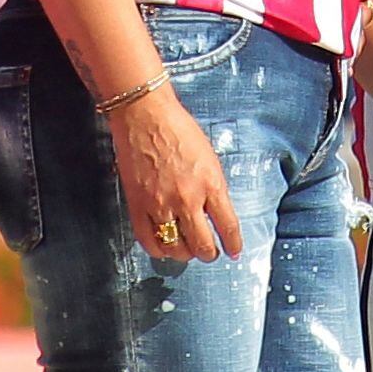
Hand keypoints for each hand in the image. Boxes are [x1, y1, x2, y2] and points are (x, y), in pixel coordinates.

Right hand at [109, 87, 243, 262]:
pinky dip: (158, 250)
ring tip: (187, 251)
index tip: (234, 251)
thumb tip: (215, 213)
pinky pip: (148, 240)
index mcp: (211, 184)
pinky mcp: (138, 206)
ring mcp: (160, 205)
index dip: (233, 244)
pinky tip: (164, 247)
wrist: (145, 117)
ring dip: (184, 254)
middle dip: (209, 254)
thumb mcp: (210, 158)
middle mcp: (187, 199)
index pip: (228, 226)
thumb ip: (213, 188)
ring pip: (175, 248)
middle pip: (202, 244)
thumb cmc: (180, 130)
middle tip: (210, 253)